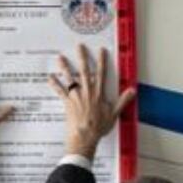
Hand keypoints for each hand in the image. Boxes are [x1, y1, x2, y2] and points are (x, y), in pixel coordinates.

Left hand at [53, 45, 133, 161]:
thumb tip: (132, 91)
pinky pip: (60, 91)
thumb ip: (122, 101)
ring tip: (60, 58)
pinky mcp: (67, 102)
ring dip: (65, 67)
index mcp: (98, 93)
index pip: (101, 73)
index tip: (101, 51)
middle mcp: (87, 92)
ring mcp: (76, 96)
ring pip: (70, 78)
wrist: (85, 136)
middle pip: (84, 71)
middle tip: (79, 47)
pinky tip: (50, 78)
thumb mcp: (114, 114)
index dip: (102, 61)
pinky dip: (55, 84)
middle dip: (82, 58)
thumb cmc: (98, 127)